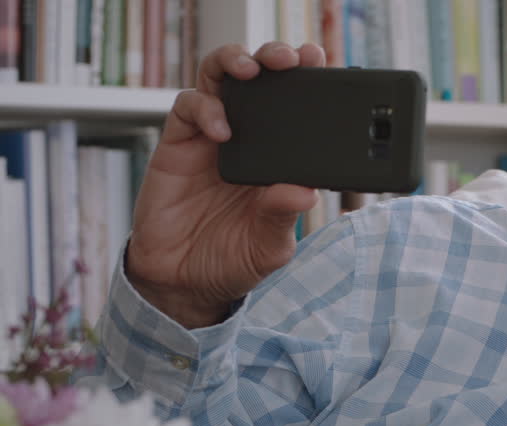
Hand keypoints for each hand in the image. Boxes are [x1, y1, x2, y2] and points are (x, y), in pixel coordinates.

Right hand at [127, 42, 325, 327]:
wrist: (183, 282)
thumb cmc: (232, 261)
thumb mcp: (268, 246)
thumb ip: (282, 216)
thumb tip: (304, 191)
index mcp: (278, 160)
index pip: (296, 109)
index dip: (309, 82)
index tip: (324, 64)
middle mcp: (247, 141)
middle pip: (259, 81)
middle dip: (274, 59)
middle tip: (290, 58)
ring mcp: (211, 139)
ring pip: (220, 80)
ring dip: (235, 64)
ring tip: (253, 71)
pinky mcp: (178, 145)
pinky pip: (188, 108)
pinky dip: (205, 109)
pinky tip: (222, 130)